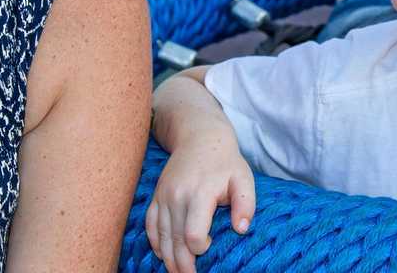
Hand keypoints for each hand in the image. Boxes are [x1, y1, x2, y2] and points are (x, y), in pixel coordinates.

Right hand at [145, 135, 255, 272]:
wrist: (200, 138)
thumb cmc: (225, 162)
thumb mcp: (243, 178)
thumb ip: (246, 204)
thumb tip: (241, 229)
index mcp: (200, 193)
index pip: (193, 233)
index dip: (200, 248)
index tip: (208, 247)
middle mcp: (178, 196)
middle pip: (175, 239)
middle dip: (181, 263)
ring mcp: (164, 196)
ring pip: (161, 235)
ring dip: (167, 257)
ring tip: (176, 272)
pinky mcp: (157, 195)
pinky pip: (150, 223)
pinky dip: (154, 241)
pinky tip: (161, 254)